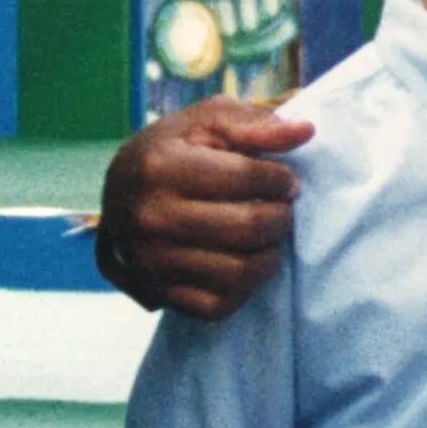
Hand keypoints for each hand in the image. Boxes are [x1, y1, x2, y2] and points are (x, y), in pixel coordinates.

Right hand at [98, 97, 312, 319]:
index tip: (286, 181)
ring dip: (269, 254)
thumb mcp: (210, 121)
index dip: (283, 179)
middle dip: (282, 217)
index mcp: (161, 168)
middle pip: (249, 229)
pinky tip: (244, 260)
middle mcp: (150, 218)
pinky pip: (219, 306)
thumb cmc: (176, 148)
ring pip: (240, 272)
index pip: (250, 179)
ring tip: (266, 235)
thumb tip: (306, 131)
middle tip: (281, 208)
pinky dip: (244, 288)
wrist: (121, 188)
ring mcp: (151, 261)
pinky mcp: (158, 292)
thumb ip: (257, 124)